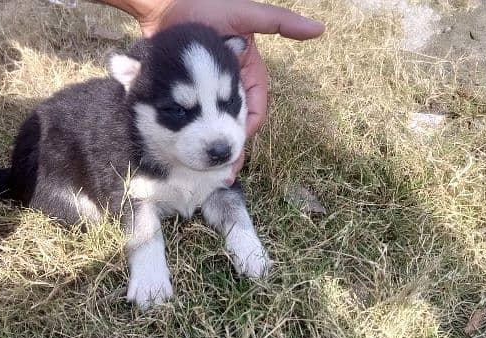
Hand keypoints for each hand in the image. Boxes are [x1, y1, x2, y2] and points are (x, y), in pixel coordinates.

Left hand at [105, 0, 324, 183]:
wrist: (166, 1)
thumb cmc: (208, 4)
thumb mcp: (246, 15)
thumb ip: (280, 23)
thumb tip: (319, 30)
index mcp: (249, 72)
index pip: (254, 110)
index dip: (247, 131)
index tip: (235, 148)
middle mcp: (231, 84)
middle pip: (234, 124)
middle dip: (231, 149)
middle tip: (223, 172)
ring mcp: (209, 89)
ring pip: (215, 125)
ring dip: (212, 147)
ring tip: (203, 169)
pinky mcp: (188, 91)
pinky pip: (193, 118)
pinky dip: (193, 134)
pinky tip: (184, 152)